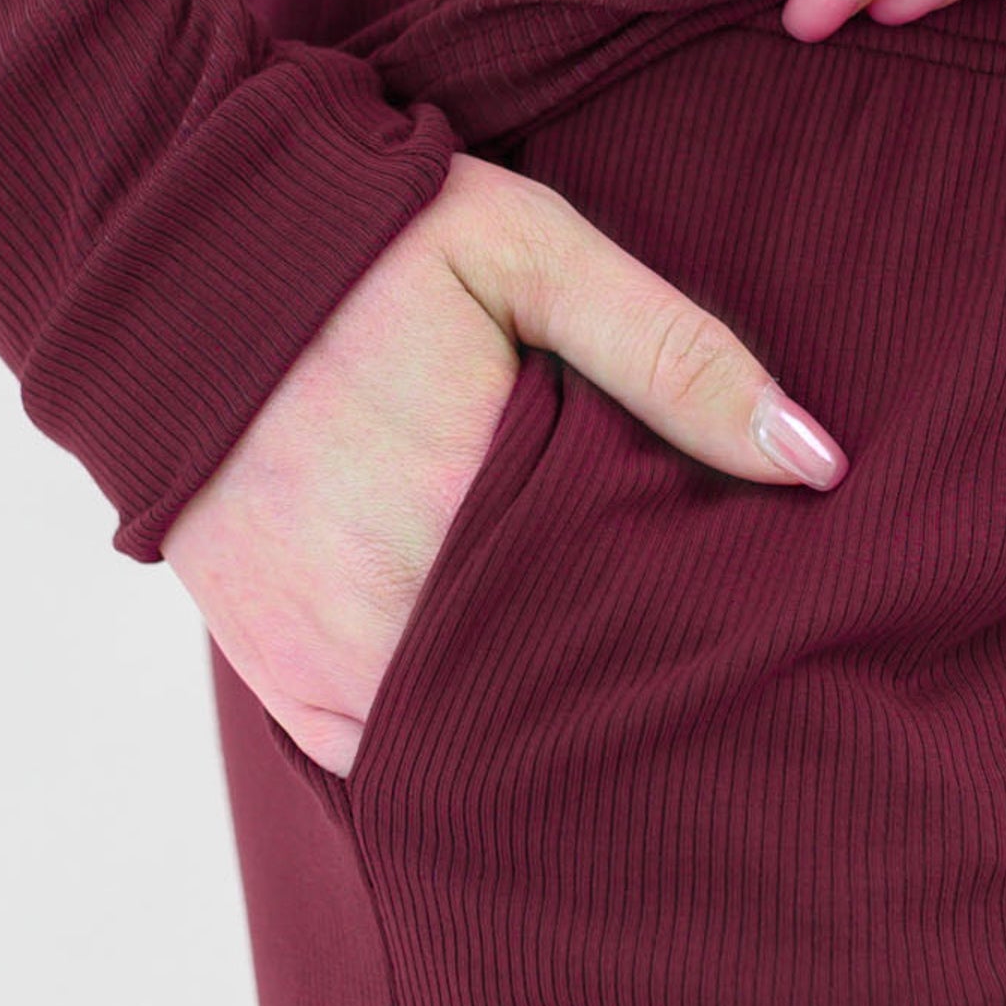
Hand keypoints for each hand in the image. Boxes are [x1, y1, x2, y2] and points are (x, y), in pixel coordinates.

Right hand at [161, 154, 845, 774]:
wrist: (184, 262)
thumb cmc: (380, 243)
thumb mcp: (537, 255)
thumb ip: (676, 355)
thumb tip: (820, 466)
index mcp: (476, 515)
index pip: (637, 638)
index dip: (706, 651)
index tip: (765, 647)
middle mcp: (395, 623)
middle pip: (562, 716)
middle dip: (637, 706)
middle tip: (721, 692)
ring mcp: (329, 670)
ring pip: (481, 757)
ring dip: (548, 736)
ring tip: (628, 700)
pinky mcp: (285, 686)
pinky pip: (396, 762)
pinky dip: (458, 743)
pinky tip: (523, 706)